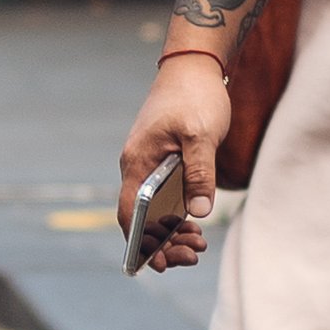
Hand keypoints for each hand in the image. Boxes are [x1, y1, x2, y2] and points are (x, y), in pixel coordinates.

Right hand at [115, 52, 232, 269]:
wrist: (194, 66)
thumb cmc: (195, 96)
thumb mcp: (201, 135)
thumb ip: (199, 173)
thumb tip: (198, 212)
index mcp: (138, 162)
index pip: (128, 212)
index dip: (141, 241)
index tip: (159, 262)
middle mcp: (137, 166)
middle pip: (141, 217)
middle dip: (163, 242)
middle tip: (192, 256)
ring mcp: (150, 164)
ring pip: (154, 209)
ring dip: (173, 231)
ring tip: (198, 246)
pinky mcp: (165, 161)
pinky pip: (165, 196)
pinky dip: (178, 214)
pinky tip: (197, 225)